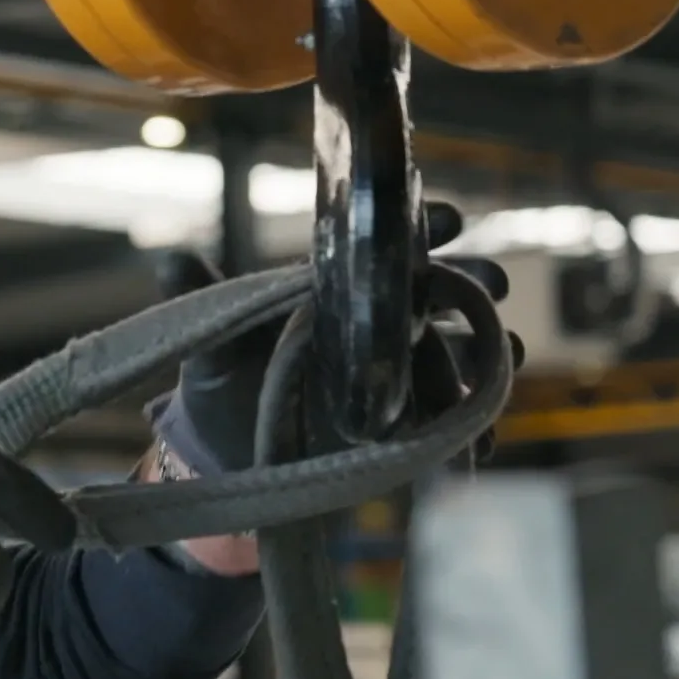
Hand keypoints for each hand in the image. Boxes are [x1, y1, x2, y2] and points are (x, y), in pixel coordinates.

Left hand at [146, 202, 525, 557]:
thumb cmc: (219, 384)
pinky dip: (470, 431)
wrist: (225, 459)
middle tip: (495, 283)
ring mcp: (393, 374)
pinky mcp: (402, 424)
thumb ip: (200, 297)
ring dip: (488, 352)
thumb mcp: (209, 340)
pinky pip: (448, 423)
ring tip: (510, 354)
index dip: (419, 227)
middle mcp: (373, 324)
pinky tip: (485, 441)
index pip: (382, 247)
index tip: (448, 219)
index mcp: (333, 290)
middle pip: (435, 294)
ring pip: (455, 354)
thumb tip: (168, 259)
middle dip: (471, 283)